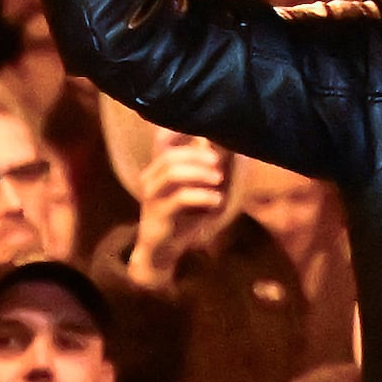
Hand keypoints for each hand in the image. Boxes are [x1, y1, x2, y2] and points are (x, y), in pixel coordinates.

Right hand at [127, 138, 232, 290]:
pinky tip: (217, 200)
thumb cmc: (182, 218)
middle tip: (219, 161)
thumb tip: (229, 149)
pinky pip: (180, 198)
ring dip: (199, 173)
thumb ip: (206, 172)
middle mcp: (151, 178)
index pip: (161, 142)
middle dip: (198, 155)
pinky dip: (202, 196)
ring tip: (219, 179)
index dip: (178, 131)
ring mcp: (152, 196)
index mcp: (158, 169)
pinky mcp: (158, 214)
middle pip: (171, 156)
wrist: (162, 251)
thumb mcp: (194, 192)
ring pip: (172, 173)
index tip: (205, 130)